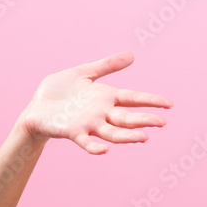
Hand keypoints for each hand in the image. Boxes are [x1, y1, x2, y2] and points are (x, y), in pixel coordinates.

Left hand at [16, 51, 172, 153]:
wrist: (36, 107)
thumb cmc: (59, 91)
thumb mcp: (83, 73)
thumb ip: (106, 66)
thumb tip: (132, 55)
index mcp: (105, 98)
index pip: (132, 98)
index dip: (150, 101)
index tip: (169, 104)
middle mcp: (101, 113)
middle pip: (126, 118)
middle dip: (144, 120)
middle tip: (162, 122)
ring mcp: (88, 124)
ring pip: (112, 133)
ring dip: (127, 136)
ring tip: (144, 138)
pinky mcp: (73, 132)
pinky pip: (86, 142)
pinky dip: (95, 147)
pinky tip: (104, 151)